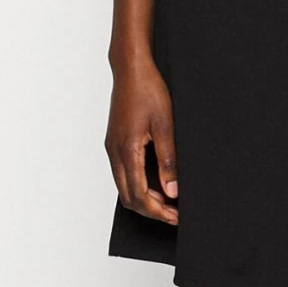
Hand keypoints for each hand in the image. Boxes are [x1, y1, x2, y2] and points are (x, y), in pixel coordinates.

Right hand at [106, 55, 178, 223]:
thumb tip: (172, 191)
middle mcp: (114, 152)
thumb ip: (169, 161)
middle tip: (174, 213)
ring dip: (143, 198)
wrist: (131, 69)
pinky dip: (137, 185)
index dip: (157, 212)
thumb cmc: (148, 91)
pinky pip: (122, 173)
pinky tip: (155, 182)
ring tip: (167, 200)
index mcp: (127, 150)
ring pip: (123, 187)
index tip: (175, 217)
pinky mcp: (114, 142)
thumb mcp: (166, 126)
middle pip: (128, 197)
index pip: (138, 196)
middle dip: (150, 210)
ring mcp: (112, 147)